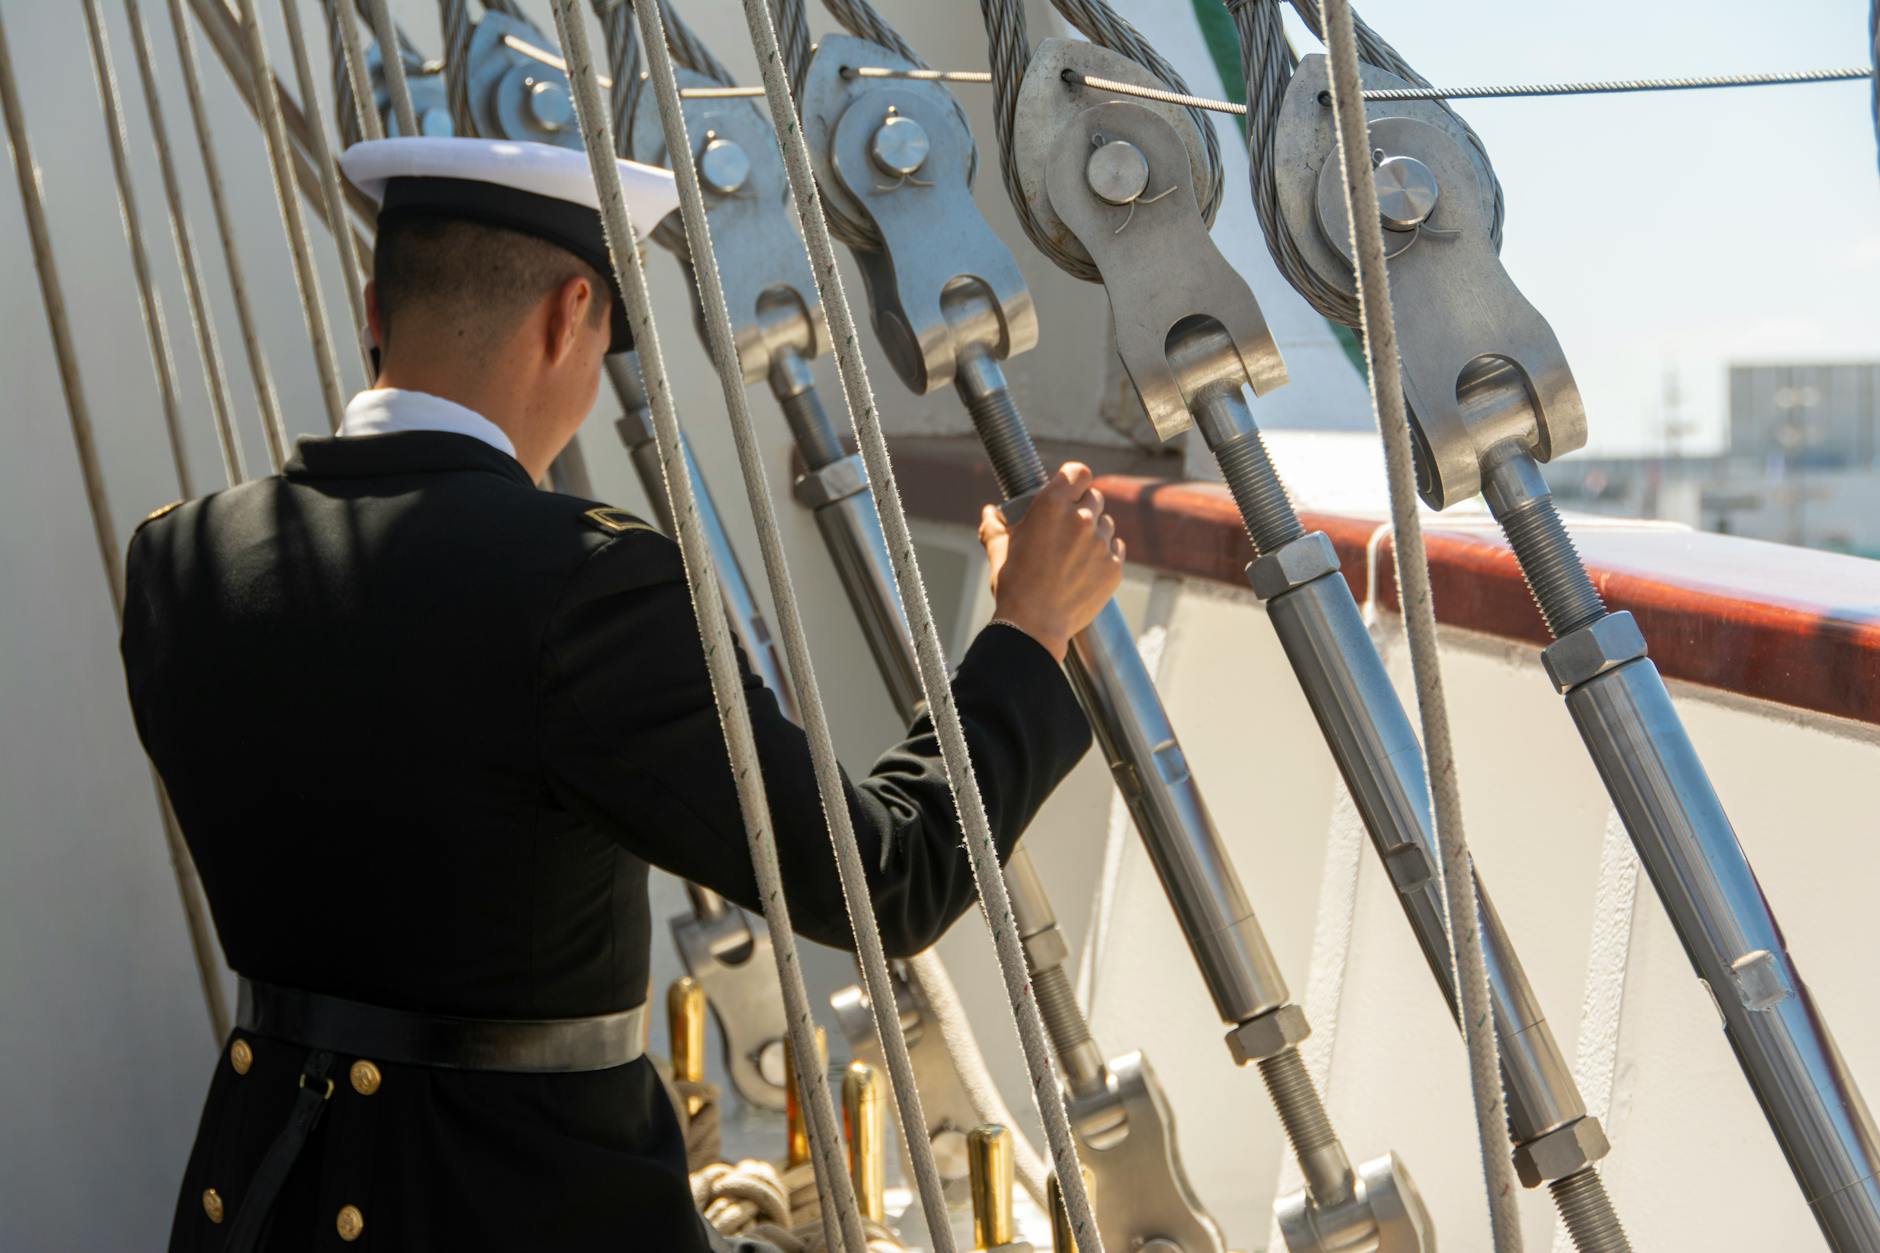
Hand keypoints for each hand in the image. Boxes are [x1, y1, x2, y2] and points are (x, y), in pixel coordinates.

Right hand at [978, 462, 1125, 661]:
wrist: (1033, 626)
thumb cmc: (1014, 585)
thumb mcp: (998, 549)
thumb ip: (994, 525)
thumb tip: (989, 512)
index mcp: (1051, 505)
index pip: (1079, 472)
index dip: (1075, 479)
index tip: (1071, 488)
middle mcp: (1081, 518)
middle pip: (1094, 497)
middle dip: (1082, 507)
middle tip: (1067, 526)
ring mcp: (1100, 542)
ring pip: (1106, 523)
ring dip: (1094, 531)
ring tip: (1075, 552)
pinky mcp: (1113, 566)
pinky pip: (1115, 548)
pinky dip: (1104, 553)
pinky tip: (1086, 567)